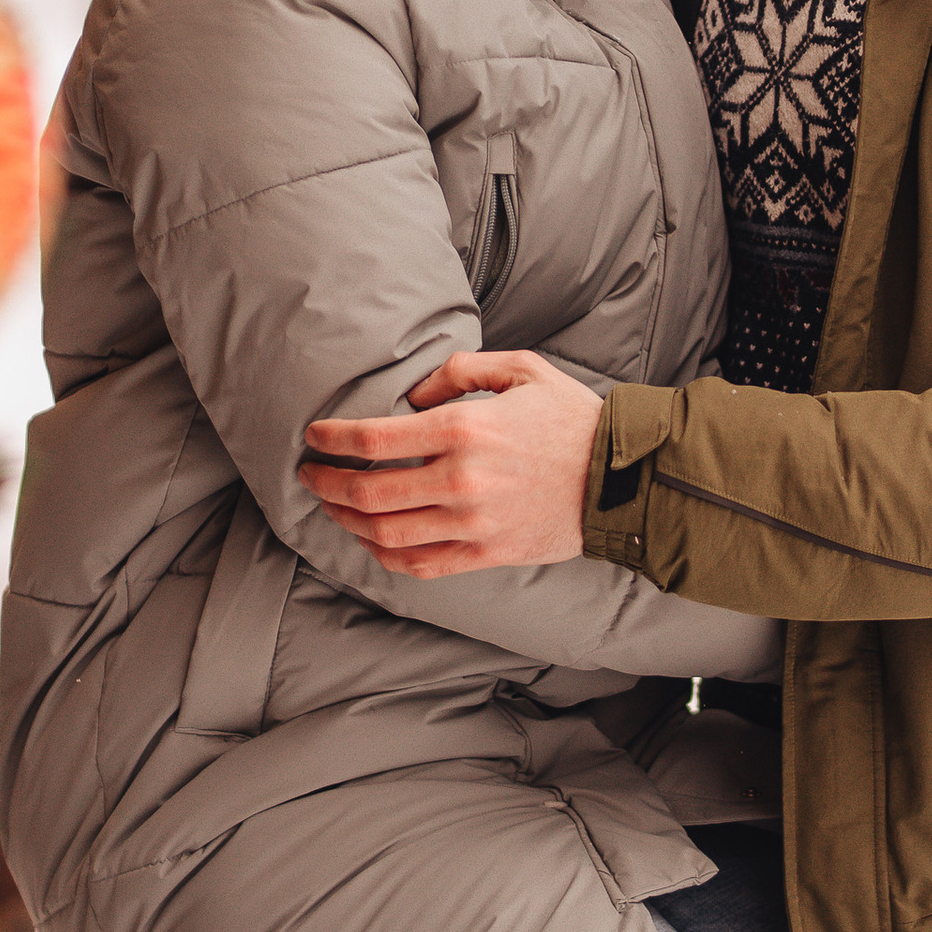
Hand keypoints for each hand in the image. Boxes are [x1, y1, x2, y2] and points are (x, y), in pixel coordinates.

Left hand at [301, 347, 598, 574]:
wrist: (621, 478)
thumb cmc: (571, 418)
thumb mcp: (520, 368)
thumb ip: (458, 372)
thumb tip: (412, 395)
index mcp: (464, 429)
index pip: (374, 438)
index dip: (332, 438)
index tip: (315, 436)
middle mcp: (460, 480)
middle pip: (368, 491)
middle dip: (327, 482)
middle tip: (310, 474)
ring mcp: (471, 523)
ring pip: (385, 533)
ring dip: (347, 519)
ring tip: (333, 506)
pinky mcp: (485, 554)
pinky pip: (418, 564)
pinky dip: (383, 555)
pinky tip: (370, 539)